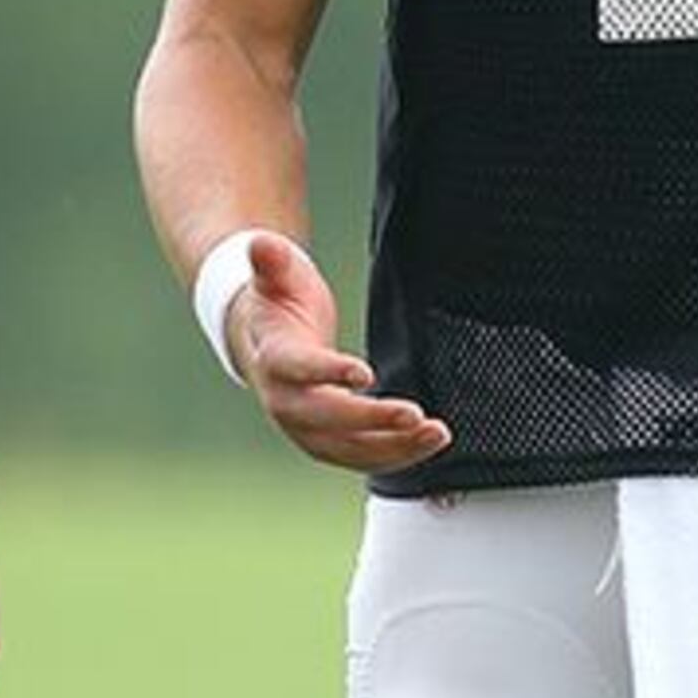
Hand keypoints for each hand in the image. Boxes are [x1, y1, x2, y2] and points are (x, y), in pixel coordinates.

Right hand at [225, 235, 450, 473]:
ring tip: (436, 434)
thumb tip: (261, 242)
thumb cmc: (276, 301)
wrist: (262, 340)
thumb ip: (271, 261)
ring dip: (392, 447)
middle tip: (414, 414)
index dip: (327, 373)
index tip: (365, 374)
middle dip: (370, 420)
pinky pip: (359, 456)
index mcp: (272, 356)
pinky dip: (394, 454)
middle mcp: (283, 400)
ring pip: (346, 448)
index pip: (296, 369)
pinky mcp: (324, 441)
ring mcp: (302, 427)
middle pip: (324, 418)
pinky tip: (429, 442)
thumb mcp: (276, 275)